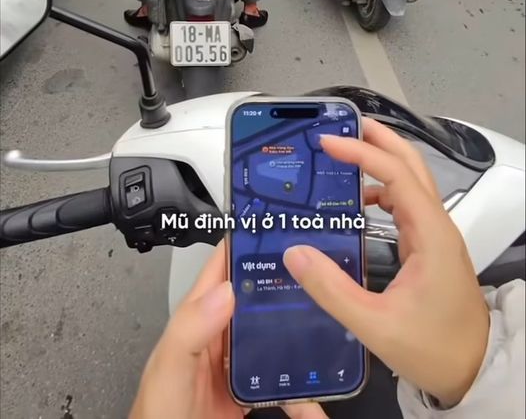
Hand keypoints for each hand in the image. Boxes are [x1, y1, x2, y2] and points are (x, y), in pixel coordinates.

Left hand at [130, 241, 327, 418]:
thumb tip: (225, 291)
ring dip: (300, 330)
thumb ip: (192, 328)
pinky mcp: (251, 389)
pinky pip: (283, 379)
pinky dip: (301, 386)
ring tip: (327, 323)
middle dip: (285, 282)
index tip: (277, 227)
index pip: (224, 266)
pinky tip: (314, 390)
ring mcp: (237, 361)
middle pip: (258, 296)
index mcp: (199, 316)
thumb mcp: (170, 365)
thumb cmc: (158, 413)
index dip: (246, 242)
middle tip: (318, 271)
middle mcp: (221, 333)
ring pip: (275, 332)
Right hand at [284, 118, 489, 408]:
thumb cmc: (433, 348)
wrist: (475, 369)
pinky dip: (384, 188)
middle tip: (342, 125)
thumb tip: (295, 255)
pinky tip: (361, 200)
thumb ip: (331, 289)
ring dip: (381, 160)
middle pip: (411, 163)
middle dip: (378, 139)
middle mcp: (436, 225)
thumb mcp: (375, 325)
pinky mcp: (430, 245)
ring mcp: (436, 233)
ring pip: (411, 179)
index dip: (361, 153)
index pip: (396, 173)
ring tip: (346, 152)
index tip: (328, 143)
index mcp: (429, 233)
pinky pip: (407, 202)